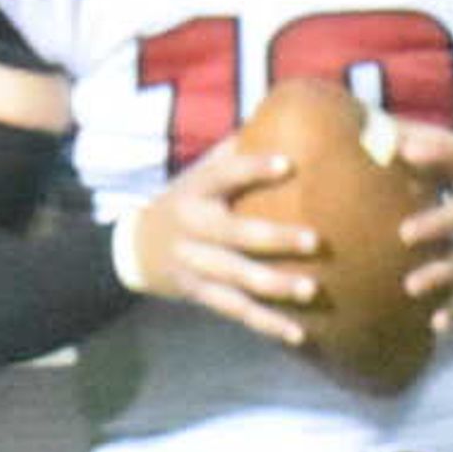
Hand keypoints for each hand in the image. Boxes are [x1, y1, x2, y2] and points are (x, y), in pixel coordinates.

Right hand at [118, 146, 320, 347]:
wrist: (137, 249)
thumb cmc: (187, 201)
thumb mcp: (201, 173)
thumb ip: (237, 153)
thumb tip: (289, 117)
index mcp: (196, 191)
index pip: (224, 175)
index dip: (253, 168)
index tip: (287, 164)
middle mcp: (193, 228)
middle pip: (235, 235)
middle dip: (275, 239)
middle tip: (315, 240)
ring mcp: (195, 266)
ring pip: (238, 280)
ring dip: (276, 286)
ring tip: (312, 290)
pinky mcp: (201, 295)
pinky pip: (237, 312)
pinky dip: (267, 324)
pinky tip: (298, 334)